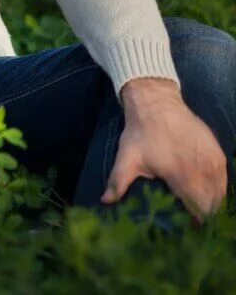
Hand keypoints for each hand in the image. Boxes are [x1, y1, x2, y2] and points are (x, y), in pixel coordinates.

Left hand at [102, 77, 227, 218]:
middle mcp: (202, 170)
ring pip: (220, 192)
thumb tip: (105, 201)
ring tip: (197, 207)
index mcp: (182, 176)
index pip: (199, 209)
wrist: (156, 103)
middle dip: (203, 214)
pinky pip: (224, 178)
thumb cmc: (141, 132)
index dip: (194, 220)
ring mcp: (213, 161)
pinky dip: (217, 187)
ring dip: (211, 202)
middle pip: (212, 204)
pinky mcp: (217, 152)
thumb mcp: (127, 158)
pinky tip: (205, 191)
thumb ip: (117, 182)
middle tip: (190, 218)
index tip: (186, 225)